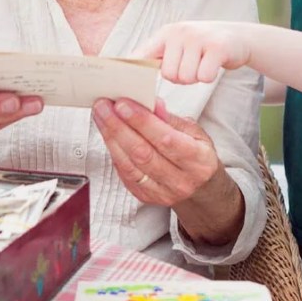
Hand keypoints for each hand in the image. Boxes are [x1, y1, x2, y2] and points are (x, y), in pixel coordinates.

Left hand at [91, 97, 223, 206]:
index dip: (141, 121)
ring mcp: (162, 191)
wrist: (200, 189)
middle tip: (104, 107)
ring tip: (101, 117)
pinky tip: (107, 135)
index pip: (165, 139)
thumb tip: (153, 104)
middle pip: (142, 152)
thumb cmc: (197, 156)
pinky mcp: (145, 197)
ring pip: (129, 164)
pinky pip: (124, 173)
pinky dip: (114, 152)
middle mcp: (180, 179)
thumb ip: (172, 119)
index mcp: (197, 160)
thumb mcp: (195, 133)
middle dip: (118, 126)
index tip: (123, 104)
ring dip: (111, 137)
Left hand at [137, 21, 250, 84]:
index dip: (129, 70)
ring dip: (195, 78)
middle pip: (168, 74)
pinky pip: (204, 77)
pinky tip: (213, 66)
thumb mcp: (176, 45)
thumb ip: (154, 57)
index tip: (114, 84)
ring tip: (202, 64)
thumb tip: (128, 70)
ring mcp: (198, 38)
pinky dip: (208, 77)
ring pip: (185, 78)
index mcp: (164, 34)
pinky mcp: (217, 47)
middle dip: (180, 78)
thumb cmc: (201, 46)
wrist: (237, 37)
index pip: (140, 55)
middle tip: (191, 65)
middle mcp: (179, 32)